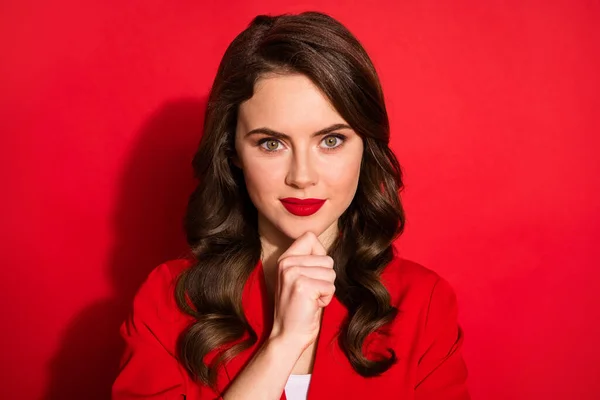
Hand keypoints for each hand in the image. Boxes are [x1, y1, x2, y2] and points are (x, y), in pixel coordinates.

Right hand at [268, 231, 336, 350]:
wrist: (288, 336)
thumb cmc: (299, 309)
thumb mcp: (297, 279)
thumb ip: (308, 262)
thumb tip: (323, 249)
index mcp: (284, 259)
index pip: (310, 237)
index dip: (319, 255)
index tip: (311, 274)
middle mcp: (286, 263)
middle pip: (326, 258)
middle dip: (325, 278)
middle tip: (310, 293)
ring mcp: (293, 273)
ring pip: (331, 273)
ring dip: (326, 289)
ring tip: (311, 299)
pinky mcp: (303, 286)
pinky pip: (330, 286)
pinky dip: (326, 299)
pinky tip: (312, 305)